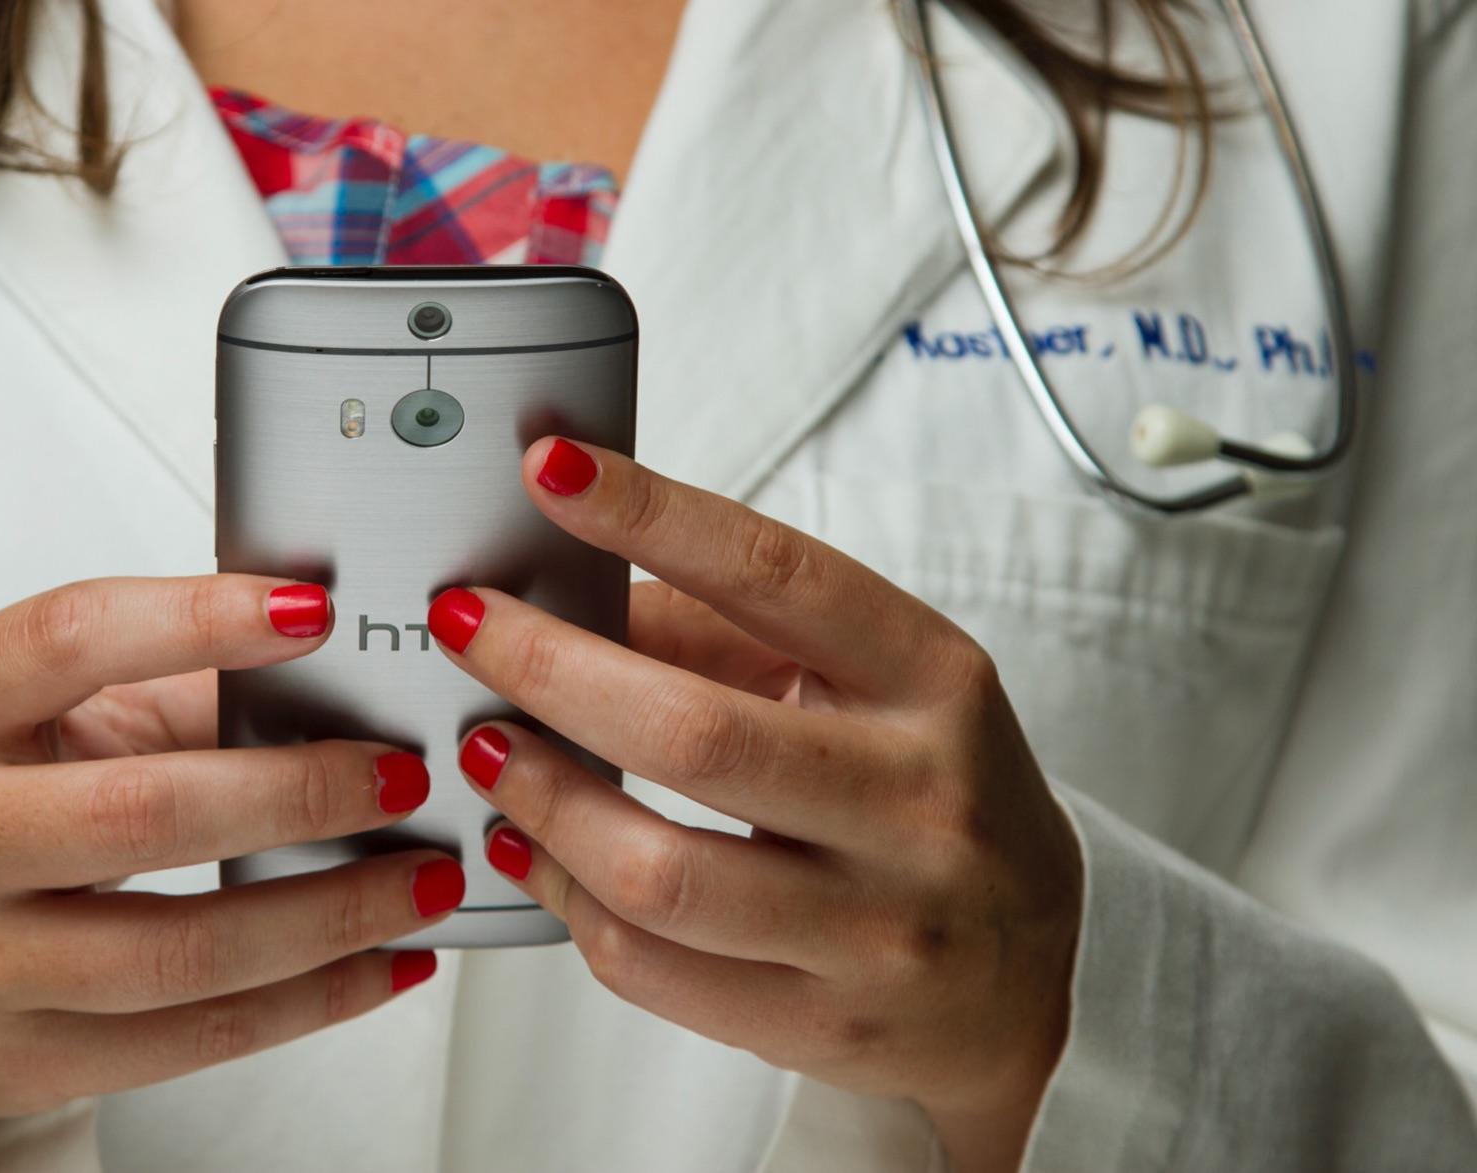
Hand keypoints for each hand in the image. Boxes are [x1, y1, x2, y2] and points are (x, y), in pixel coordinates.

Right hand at [0, 576, 462, 1166]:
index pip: (67, 640)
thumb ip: (179, 689)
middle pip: (142, 812)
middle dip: (300, 792)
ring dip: (332, 913)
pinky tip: (381, 963)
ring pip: (182, 948)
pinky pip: (193, 1038)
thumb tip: (339, 683)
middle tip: (403, 774)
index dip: (197, 619)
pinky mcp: (16, 1058)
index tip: (313, 612)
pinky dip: (310, 1000)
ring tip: (421, 877)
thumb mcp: (50, 715)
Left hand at [427, 440, 1081, 1172]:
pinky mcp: (821, 1025)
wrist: (1032, 978)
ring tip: (485, 747)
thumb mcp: (868, 686)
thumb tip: (559, 591)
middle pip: (694, 735)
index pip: (779, 578)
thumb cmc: (923, 793)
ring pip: (657, 874)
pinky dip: (563, 898)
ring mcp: (876, 930)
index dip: (653, 518)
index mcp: (933, 680)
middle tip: (466, 627)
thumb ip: (721, 632)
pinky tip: (528, 847)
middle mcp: (918, 803)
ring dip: (540, 799)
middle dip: (548, 670)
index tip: (550, 471)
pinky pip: (650, 968)